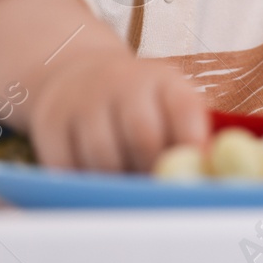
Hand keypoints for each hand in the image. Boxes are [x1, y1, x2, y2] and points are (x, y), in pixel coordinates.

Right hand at [28, 43, 209, 171]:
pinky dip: (84, 183)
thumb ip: (191, 133)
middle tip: (158, 190)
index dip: (191, 144)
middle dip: (153, 172)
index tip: (196, 173)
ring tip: (127, 184)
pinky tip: (96, 180)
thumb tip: (211, 174)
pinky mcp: (50, 123)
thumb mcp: (169, 101)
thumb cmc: (138, 102)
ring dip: (118, 182)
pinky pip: (67, 167)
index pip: (184, 109)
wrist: (77, 72)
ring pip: (103, 157)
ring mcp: (82, 101)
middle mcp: (121, 83)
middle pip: (143, 136)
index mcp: (162, 80)